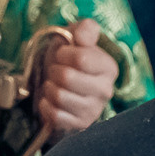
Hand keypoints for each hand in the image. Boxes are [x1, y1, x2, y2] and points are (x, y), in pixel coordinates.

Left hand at [35, 19, 116, 138]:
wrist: (57, 84)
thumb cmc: (66, 59)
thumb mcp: (75, 37)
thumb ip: (84, 29)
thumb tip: (83, 38)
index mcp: (108, 67)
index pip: (81, 59)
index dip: (63, 54)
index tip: (61, 54)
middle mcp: (106, 90)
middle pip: (67, 78)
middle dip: (54, 71)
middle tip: (55, 71)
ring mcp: (93, 110)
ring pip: (59, 96)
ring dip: (49, 88)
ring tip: (53, 84)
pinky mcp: (80, 125)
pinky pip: (54, 115)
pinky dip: (46, 105)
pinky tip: (50, 100)